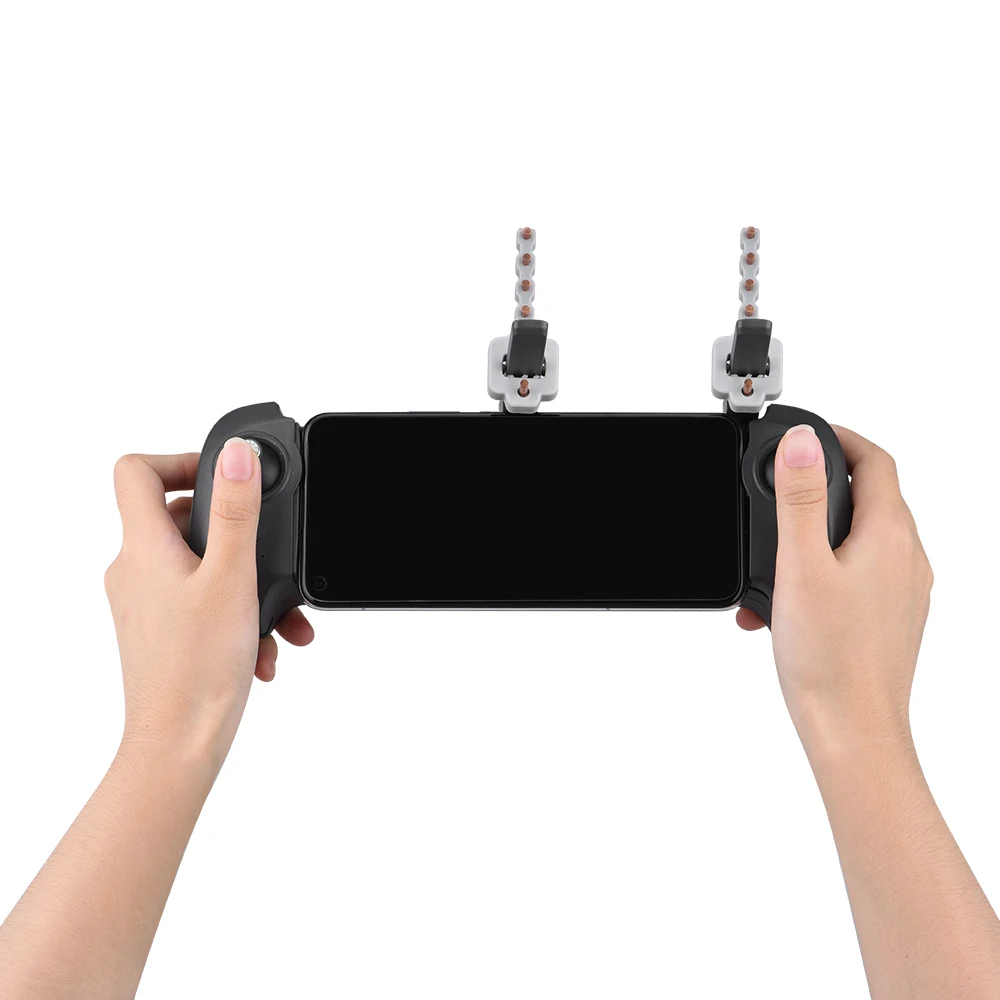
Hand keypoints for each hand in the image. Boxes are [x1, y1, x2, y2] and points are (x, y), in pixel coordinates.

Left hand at [104, 438, 313, 762]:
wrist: (180, 744)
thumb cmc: (198, 670)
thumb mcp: (232, 577)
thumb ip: (236, 512)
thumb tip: (236, 455)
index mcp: (143, 548)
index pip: (137, 472)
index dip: (179, 460)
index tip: (223, 475)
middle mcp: (135, 571)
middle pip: (181, 519)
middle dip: (239, 537)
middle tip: (267, 556)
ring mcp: (146, 603)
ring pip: (201, 568)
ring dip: (247, 584)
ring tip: (277, 616)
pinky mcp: (162, 631)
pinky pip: (202, 602)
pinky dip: (237, 614)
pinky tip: (265, 644)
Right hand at [736, 424, 932, 748]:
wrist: (853, 731)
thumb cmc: (830, 659)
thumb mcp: (799, 566)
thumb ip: (798, 499)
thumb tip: (803, 441)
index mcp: (890, 536)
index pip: (876, 460)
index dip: (841, 438)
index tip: (806, 436)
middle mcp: (907, 559)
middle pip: (868, 498)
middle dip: (819, 490)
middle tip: (778, 493)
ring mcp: (902, 591)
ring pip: (859, 539)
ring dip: (815, 538)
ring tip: (773, 563)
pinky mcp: (889, 618)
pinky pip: (857, 576)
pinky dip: (821, 573)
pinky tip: (784, 605)